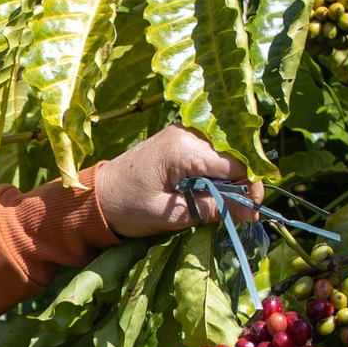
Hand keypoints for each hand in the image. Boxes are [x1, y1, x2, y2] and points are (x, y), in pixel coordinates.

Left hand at [89, 125, 260, 237]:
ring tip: (225, 205)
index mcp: (184, 148)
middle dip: (242, 184)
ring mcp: (183, 134)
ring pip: (223, 155)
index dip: (249, 188)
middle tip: (242, 212)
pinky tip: (212, 192)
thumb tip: (252, 212)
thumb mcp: (172, 214)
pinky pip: (209, 154)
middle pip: (232, 156)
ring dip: (230, 179)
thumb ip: (212, 209)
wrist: (95, 197)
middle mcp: (187, 133)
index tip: (252, 213)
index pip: (236, 164)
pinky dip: (216, 173)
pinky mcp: (178, 140)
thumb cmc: (127, 207)